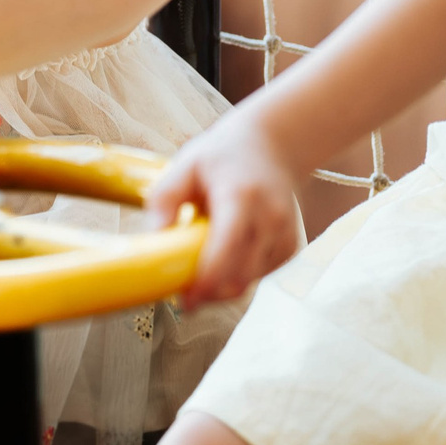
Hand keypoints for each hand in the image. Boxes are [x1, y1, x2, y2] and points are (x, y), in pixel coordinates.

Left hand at [146, 109, 302, 308]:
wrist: (271, 145)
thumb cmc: (222, 156)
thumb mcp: (185, 165)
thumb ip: (165, 200)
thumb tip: (155, 237)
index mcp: (241, 197)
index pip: (228, 248)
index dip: (207, 281)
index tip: (185, 299)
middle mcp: (270, 217)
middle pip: (241, 274)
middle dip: (210, 293)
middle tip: (184, 294)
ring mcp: (285, 233)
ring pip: (251, 280)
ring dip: (224, 287)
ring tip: (201, 271)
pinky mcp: (290, 245)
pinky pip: (261, 275)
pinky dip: (240, 277)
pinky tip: (225, 260)